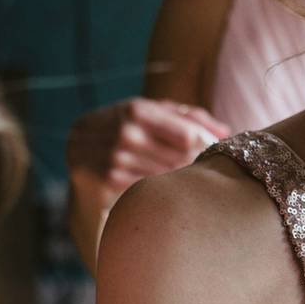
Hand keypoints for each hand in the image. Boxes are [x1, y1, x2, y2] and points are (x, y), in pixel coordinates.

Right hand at [67, 98, 230, 209]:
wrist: (78, 147)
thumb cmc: (128, 126)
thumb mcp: (153, 112)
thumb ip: (191, 118)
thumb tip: (226, 132)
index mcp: (137, 110)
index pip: (188, 136)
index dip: (205, 148)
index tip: (211, 153)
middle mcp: (123, 134)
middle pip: (180, 160)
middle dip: (194, 166)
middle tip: (199, 170)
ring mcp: (112, 160)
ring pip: (166, 179)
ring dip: (178, 182)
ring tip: (180, 181)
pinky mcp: (105, 184)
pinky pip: (145, 193)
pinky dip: (157, 193)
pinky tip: (159, 191)